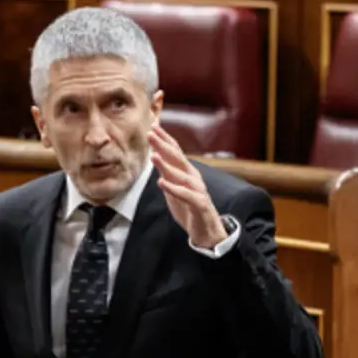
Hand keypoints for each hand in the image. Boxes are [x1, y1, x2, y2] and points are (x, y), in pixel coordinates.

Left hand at [149, 124, 226, 248]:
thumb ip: (167, 173)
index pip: (175, 151)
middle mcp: (193, 177)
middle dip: (163, 145)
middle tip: (150, 133)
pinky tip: (162, 183)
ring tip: (154, 156)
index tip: (153, 126)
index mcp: (187, 172)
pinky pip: (186, 195)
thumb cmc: (189, 208)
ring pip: (181, 174)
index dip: (164, 139)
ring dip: (167, 165)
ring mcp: (198, 190)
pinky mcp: (200, 204)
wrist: (206, 231)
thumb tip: (155, 155)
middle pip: (178, 157)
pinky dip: (174, 188)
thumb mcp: (174, 188)